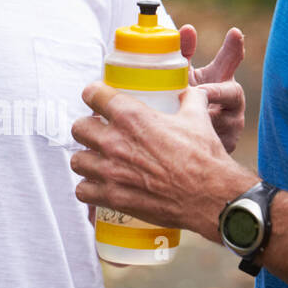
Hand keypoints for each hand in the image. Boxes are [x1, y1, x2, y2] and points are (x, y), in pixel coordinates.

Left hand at [71, 80, 254, 242]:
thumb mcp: (197, 117)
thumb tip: (190, 91)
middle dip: (88, 129)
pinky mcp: (112, 197)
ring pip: (77, 160)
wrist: (210, 196)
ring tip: (98, 162)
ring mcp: (111, 171)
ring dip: (87, 159)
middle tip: (99, 134)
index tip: (98, 100)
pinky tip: (99, 186)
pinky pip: (82, 190)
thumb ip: (189, 99)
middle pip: (79, 128)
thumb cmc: (204, 157)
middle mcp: (115, 141)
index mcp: (132, 115)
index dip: (94, 95)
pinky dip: (89, 188)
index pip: (92, 94)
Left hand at [179, 24, 244, 153]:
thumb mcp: (188, 77)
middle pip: (232, 93)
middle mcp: (233, 100)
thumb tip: (185, 29)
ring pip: (217, 119)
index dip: (234, 48)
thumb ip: (186, 54)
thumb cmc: (192, 101)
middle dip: (216, 91)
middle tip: (200, 91)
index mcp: (222, 79)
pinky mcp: (228, 144)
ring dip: (202, 119)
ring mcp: (233, 122)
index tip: (235, 33)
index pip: (231, 61)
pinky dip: (201, 140)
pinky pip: (213, 141)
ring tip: (187, 118)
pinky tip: (191, 142)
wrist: (197, 141)